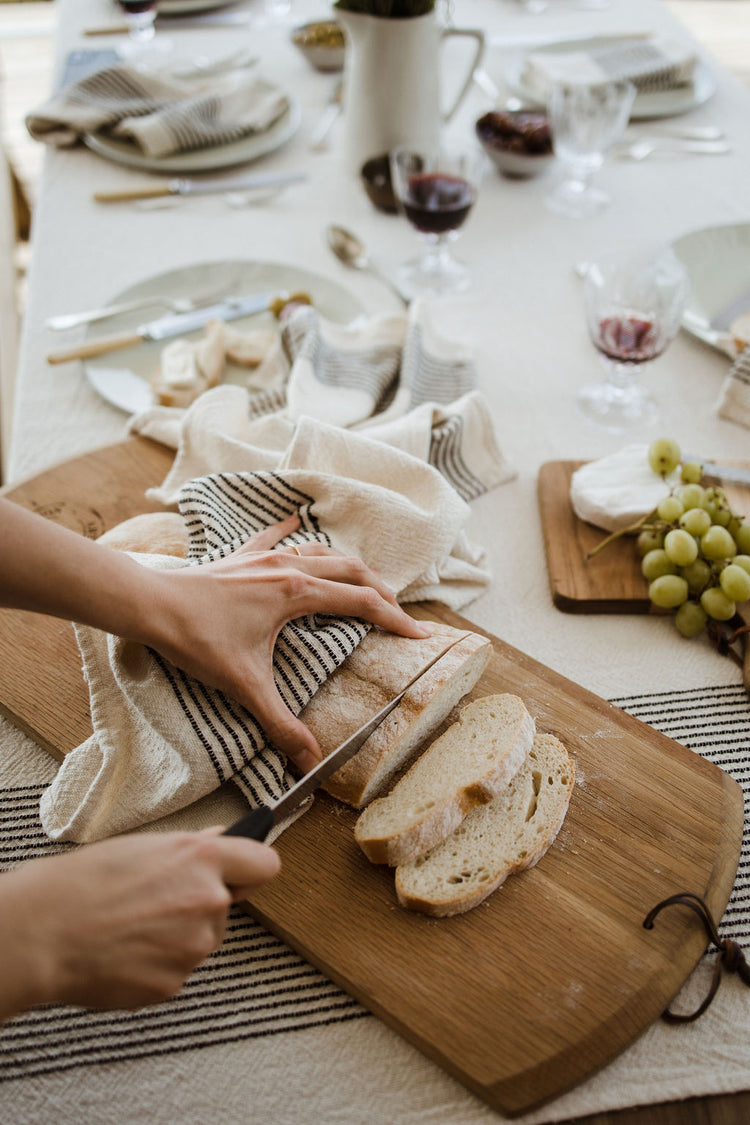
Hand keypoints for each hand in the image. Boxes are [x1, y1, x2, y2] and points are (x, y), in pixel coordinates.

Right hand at [0, 829, 278, 1020]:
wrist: (42, 933)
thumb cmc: (82, 883)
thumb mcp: (141, 845)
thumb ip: (191, 847)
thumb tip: (222, 840)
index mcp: (202, 859)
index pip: (264, 864)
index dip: (252, 868)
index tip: (242, 872)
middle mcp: (208, 901)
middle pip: (226, 906)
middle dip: (198, 904)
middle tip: (152, 902)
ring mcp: (194, 947)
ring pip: (200, 940)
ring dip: (176, 936)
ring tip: (129, 927)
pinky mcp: (175, 983)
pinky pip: (177, 970)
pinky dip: (156, 964)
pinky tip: (124, 952)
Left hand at [143, 515, 430, 772]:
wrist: (151, 605)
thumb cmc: (196, 639)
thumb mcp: (244, 685)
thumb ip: (281, 724)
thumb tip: (308, 762)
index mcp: (297, 593)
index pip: (362, 602)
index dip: (396, 619)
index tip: (420, 634)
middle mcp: (288, 566)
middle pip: (351, 570)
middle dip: (381, 589)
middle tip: (398, 613)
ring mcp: (264, 556)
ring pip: (320, 550)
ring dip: (347, 565)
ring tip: (362, 582)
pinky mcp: (241, 556)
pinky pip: (274, 535)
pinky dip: (293, 530)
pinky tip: (297, 520)